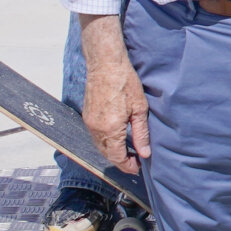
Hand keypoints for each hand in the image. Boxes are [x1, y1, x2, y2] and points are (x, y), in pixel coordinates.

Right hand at [84, 58, 150, 173]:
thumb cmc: (125, 82)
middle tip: (135, 161)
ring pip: (99, 146)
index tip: (137, 168)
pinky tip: (117, 139)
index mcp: (110, 128)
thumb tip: (144, 153)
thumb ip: (141, 134)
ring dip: (112, 152)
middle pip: (106, 154)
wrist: (105, 63)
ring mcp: (89, 122)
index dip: (127, 166)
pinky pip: (95, 136)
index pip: (117, 157)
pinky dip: (105, 142)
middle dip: (120, 161)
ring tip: (128, 151)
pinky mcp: (86, 115)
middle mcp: (96, 128)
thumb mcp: (140, 109)